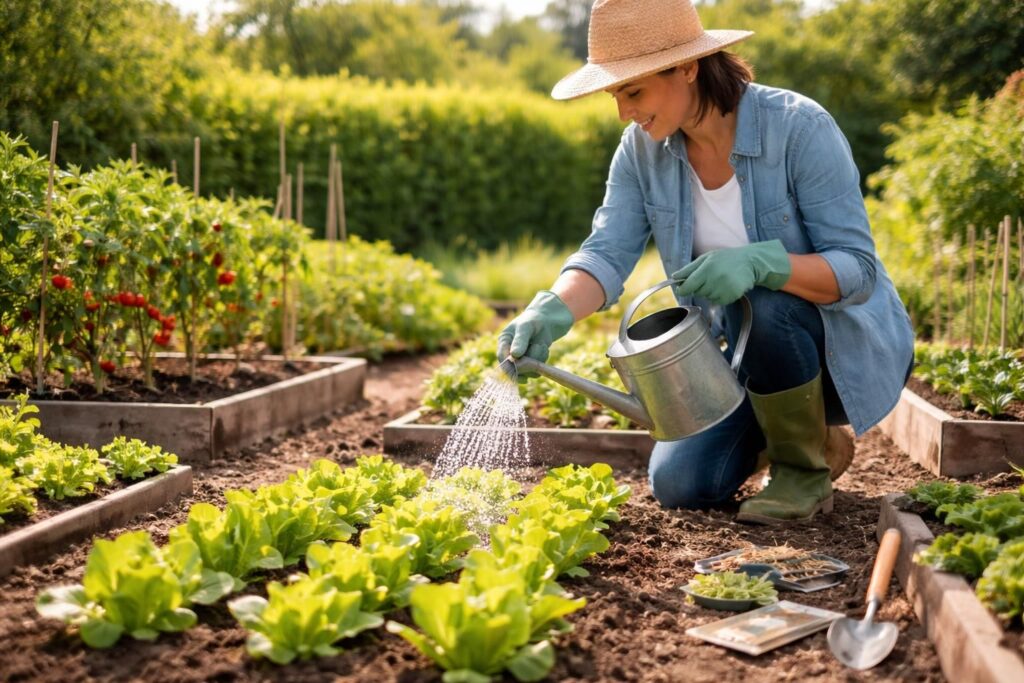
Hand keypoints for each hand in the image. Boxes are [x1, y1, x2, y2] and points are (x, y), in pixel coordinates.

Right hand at [497, 291, 573, 366]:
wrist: (545, 322)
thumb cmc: (532, 321)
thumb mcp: (525, 327)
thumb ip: (520, 340)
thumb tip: (514, 355)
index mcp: (504, 342)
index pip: (502, 357)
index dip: (509, 364)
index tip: (519, 365)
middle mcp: (510, 353)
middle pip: (514, 368)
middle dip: (527, 362)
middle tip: (537, 349)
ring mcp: (520, 360)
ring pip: (528, 369)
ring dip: (538, 357)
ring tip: (541, 344)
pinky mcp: (530, 364)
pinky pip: (536, 368)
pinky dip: (542, 358)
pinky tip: (543, 348)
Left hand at [672, 240, 790, 305]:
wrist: (750, 262)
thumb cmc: (725, 259)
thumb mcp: (706, 258)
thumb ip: (689, 269)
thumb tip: (674, 277)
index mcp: (706, 268)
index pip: (688, 286)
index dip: (683, 289)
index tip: (682, 289)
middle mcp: (715, 279)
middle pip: (697, 292)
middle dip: (700, 287)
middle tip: (710, 277)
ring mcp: (724, 289)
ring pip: (707, 297)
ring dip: (711, 291)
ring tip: (720, 280)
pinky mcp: (731, 296)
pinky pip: (718, 301)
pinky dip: (720, 296)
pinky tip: (726, 286)